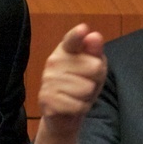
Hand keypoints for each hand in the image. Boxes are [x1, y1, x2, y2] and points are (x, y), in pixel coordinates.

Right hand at [36, 23, 107, 137]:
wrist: (63, 114)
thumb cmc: (81, 86)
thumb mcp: (94, 68)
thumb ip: (95, 53)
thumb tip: (94, 36)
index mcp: (66, 49)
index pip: (72, 40)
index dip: (77, 35)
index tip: (83, 29)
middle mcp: (54, 61)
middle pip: (94, 67)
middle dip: (96, 79)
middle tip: (85, 84)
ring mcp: (48, 80)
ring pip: (87, 88)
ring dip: (87, 96)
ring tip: (77, 96)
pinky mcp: (47, 99)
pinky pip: (78, 105)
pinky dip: (80, 109)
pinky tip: (72, 106)